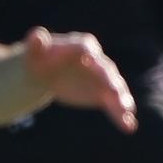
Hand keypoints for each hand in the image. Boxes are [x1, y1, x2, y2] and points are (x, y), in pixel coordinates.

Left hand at [20, 28, 135, 132]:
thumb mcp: (34, 52)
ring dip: (121, 100)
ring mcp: (103, 79)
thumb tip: (37, 36)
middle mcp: (97, 61)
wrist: (47, 73)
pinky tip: (128, 126)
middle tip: (114, 91)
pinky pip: (113, 105)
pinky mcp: (103, 95)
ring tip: (127, 111)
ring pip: (114, 89)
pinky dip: (121, 115)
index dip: (87, 52)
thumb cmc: (39, 58)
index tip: (90, 57)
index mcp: (80, 46)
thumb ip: (36, 43)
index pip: (85, 47)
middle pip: (105, 70)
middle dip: (109, 80)